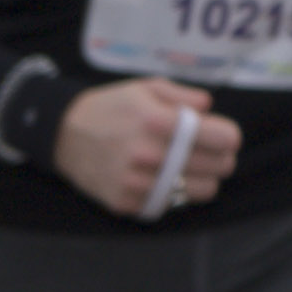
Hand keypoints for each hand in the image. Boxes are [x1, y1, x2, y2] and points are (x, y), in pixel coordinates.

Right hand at [57, 77, 240, 216]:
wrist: (62, 133)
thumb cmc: (111, 107)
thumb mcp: (146, 88)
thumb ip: (184, 96)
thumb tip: (210, 109)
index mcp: (159, 121)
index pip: (224, 139)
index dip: (229, 137)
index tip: (222, 136)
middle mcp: (150, 154)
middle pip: (219, 167)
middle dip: (220, 157)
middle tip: (206, 151)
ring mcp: (138, 182)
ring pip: (203, 191)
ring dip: (203, 178)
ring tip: (187, 166)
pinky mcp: (127, 202)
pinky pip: (172, 203)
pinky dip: (173, 192)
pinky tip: (161, 177)